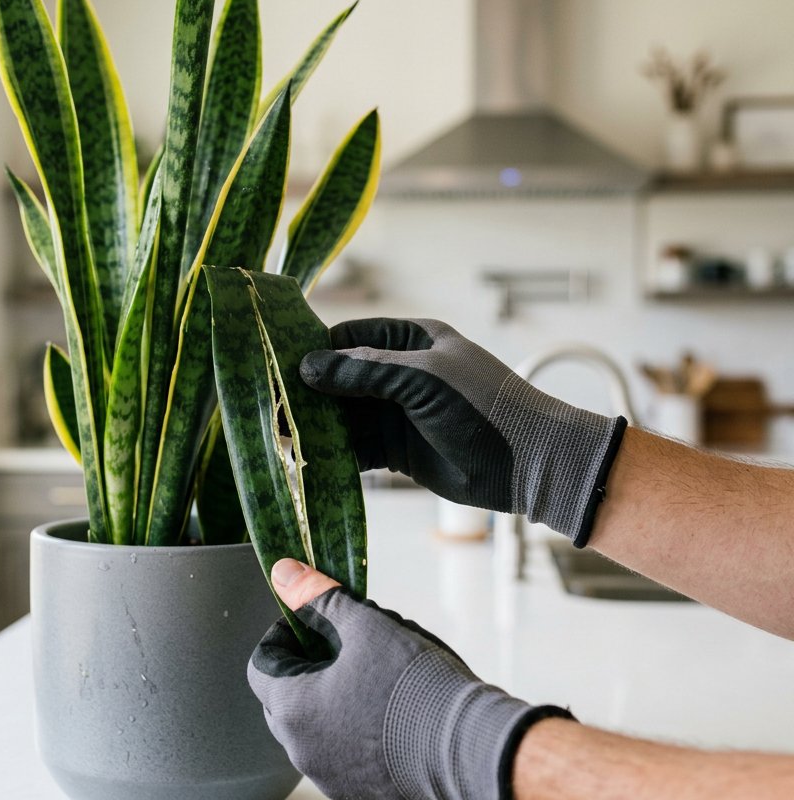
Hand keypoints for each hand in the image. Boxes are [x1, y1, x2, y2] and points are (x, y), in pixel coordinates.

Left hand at [247, 558, 572, 799]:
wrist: (471, 749)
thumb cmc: (414, 684)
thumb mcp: (366, 625)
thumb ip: (318, 597)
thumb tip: (284, 574)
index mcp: (293, 709)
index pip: (261, 666)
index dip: (285, 637)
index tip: (317, 624)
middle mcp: (303, 754)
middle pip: (286, 702)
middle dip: (308, 671)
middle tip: (347, 649)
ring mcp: (334, 783)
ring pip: (317, 734)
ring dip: (333, 706)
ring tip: (378, 682)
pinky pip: (348, 764)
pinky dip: (359, 740)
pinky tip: (395, 720)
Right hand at [301, 318, 626, 546]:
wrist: (528, 463)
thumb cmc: (482, 407)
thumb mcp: (421, 380)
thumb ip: (364, 372)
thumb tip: (307, 366)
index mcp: (412, 341)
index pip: (350, 337)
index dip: (316, 349)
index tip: (279, 363)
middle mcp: (401, 374)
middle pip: (342, 378)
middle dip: (311, 391)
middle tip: (270, 404)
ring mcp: (398, 413)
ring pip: (346, 415)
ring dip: (320, 425)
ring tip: (281, 434)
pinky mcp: (398, 451)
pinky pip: (358, 448)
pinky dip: (336, 453)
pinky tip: (309, 460)